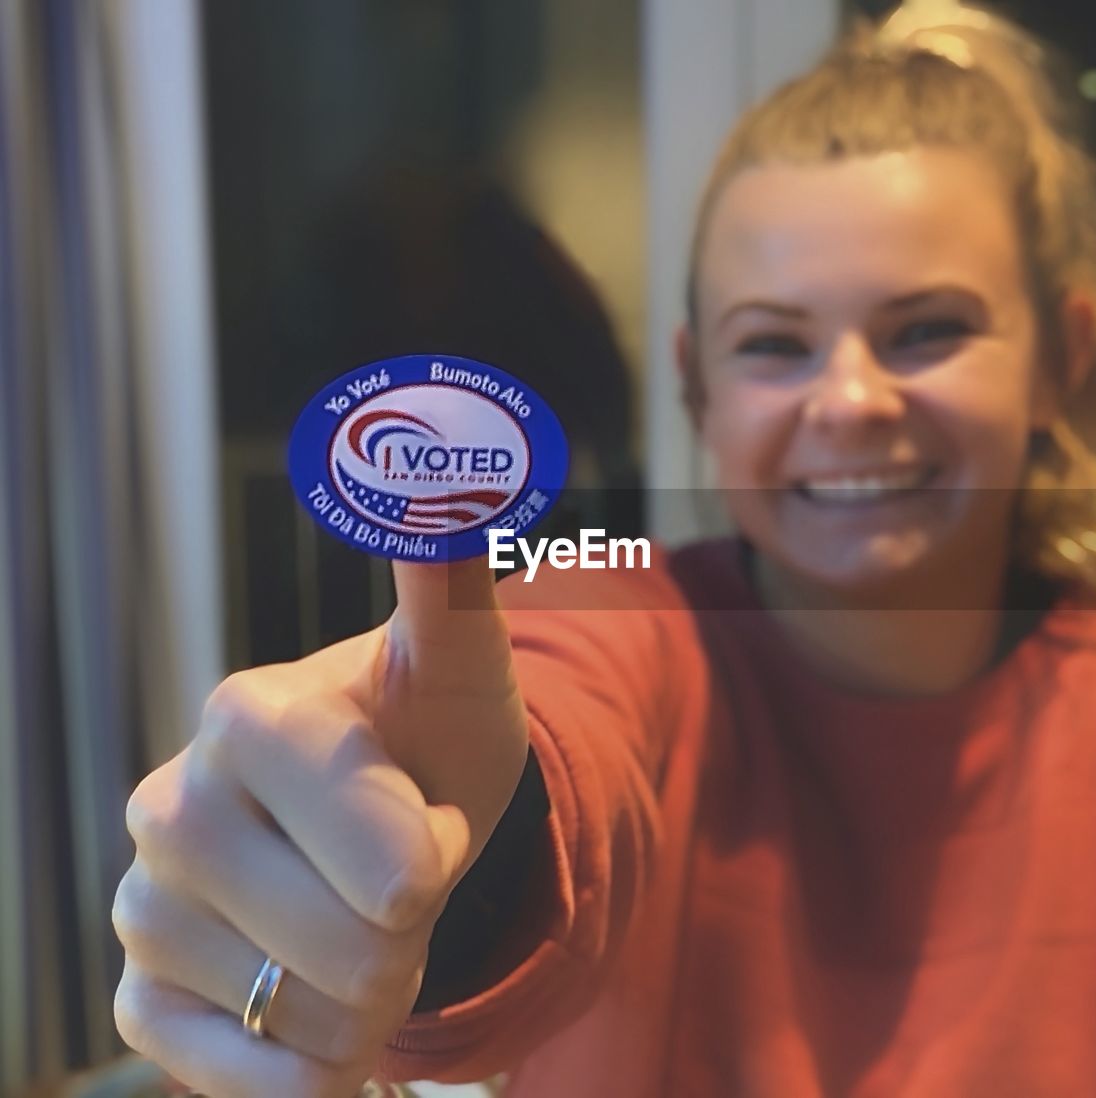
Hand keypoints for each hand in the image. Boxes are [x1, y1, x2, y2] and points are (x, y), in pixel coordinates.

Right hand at [113, 558, 529, 1096]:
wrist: (384, 815)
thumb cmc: (430, 736)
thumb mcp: (460, 662)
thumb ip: (450, 581)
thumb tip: (436, 473)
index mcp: (247, 718)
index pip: (395, 868)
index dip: (436, 853)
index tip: (425, 814)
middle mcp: (171, 805)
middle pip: (360, 953)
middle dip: (411, 930)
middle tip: (396, 877)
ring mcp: (146, 905)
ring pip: (313, 1022)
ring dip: (372, 992)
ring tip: (357, 918)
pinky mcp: (142, 994)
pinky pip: (243, 1077)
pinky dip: (311, 1062)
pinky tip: (314, 999)